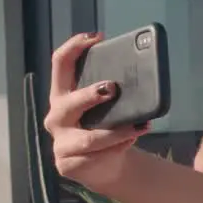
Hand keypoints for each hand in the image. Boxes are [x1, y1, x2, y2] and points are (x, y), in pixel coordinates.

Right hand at [45, 33, 147, 189]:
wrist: (107, 166)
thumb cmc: (108, 128)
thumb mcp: (111, 108)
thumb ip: (115, 91)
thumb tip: (144, 67)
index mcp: (63, 94)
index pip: (60, 64)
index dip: (74, 47)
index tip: (97, 37)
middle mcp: (57, 116)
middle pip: (68, 102)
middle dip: (89, 95)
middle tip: (111, 88)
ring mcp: (60, 142)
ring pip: (89, 138)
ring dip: (116, 132)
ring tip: (139, 127)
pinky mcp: (68, 164)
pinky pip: (95, 157)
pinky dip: (117, 150)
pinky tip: (129, 144)